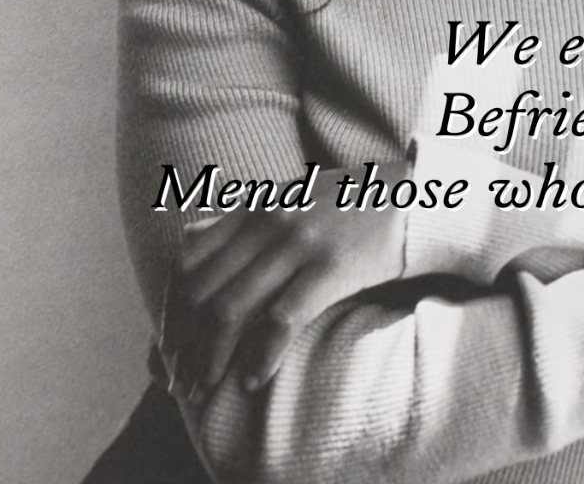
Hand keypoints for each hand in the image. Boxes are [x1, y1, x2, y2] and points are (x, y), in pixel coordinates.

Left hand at [162, 161, 407, 398]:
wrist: (415, 195)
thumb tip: (192, 235)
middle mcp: (270, 221)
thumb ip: (244, 217)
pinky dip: (260, 354)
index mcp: (257, 207)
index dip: (168, 309)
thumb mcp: (292, 196)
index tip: (168, 346)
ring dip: (210, 356)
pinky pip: (282, 318)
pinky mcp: (331, 268)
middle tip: (180, 379)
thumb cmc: (353, 204)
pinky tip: (252, 379)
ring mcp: (299, 243)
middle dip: (182, 342)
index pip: (188, 261)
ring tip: (205, 387)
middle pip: (202, 290)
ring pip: (231, 308)